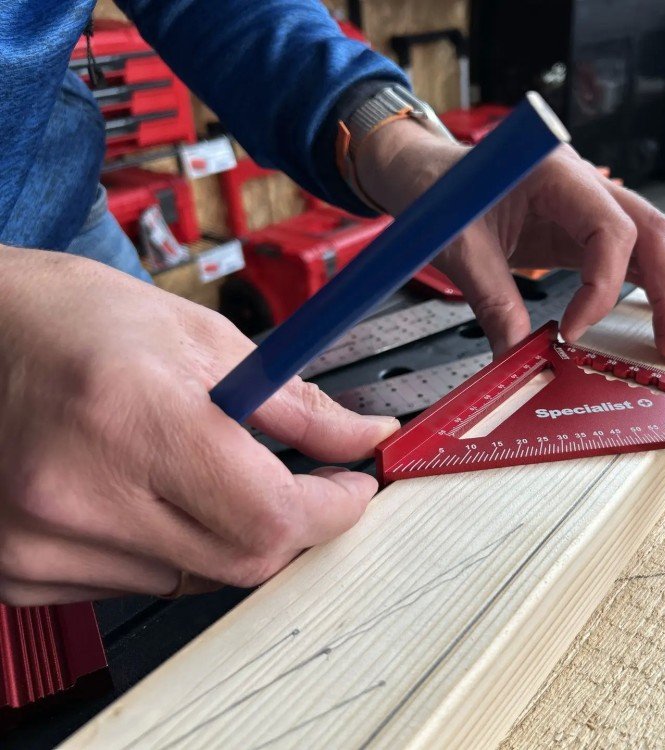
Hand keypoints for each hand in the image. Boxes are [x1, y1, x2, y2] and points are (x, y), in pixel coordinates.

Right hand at [0, 247, 397, 605]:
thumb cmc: (78, 321)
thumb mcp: (204, 340)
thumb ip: (296, 406)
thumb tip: (362, 440)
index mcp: (130, 417)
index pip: (269, 514)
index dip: (331, 510)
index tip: (351, 489)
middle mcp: (76, 493)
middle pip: (240, 562)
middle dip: (289, 525)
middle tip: (303, 484)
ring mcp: (37, 543)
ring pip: (194, 580)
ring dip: (224, 534)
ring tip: (197, 471)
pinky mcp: (18, 571)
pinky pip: (137, 584)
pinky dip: (167, 548)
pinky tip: (146, 494)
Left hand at [355, 120, 664, 362]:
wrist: (421, 172)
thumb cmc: (436, 192)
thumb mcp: (459, 247)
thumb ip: (493, 301)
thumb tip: (518, 360)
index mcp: (556, 170)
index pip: (610, 231)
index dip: (603, 287)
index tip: (576, 333)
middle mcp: (583, 184)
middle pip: (650, 235)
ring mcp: (586, 207)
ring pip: (648, 247)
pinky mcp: (578, 231)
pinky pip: (626, 259)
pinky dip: (652, 288)